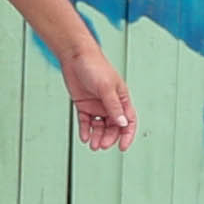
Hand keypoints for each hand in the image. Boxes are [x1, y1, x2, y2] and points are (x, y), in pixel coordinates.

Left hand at [62, 37, 138, 152]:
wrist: (75, 56)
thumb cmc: (94, 67)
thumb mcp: (106, 87)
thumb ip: (114, 106)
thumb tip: (123, 124)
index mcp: (121, 98)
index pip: (129, 121)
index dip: (127, 135)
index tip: (123, 147)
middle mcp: (110, 104)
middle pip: (113, 127)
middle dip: (109, 138)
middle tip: (101, 146)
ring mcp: (96, 105)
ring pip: (99, 127)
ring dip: (97, 136)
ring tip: (92, 145)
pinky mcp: (83, 105)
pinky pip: (85, 122)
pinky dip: (85, 130)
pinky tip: (84, 138)